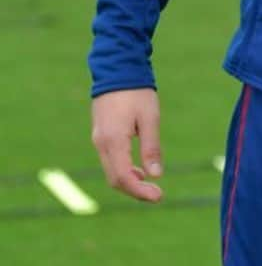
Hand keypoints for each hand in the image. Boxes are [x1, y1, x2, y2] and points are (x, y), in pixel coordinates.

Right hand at [91, 88, 162, 202]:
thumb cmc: (137, 92)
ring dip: (129, 181)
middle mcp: (101, 144)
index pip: (124, 177)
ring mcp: (98, 140)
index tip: (159, 196)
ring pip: (111, 171)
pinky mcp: (100, 135)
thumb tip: (156, 174)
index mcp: (114, 141)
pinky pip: (110, 160)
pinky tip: (139, 169)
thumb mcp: (150, 118)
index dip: (140, 191)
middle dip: (135, 190)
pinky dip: (123, 170)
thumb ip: (151, 147)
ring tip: (150, 184)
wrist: (117, 69)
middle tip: (157, 194)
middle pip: (115, 179)